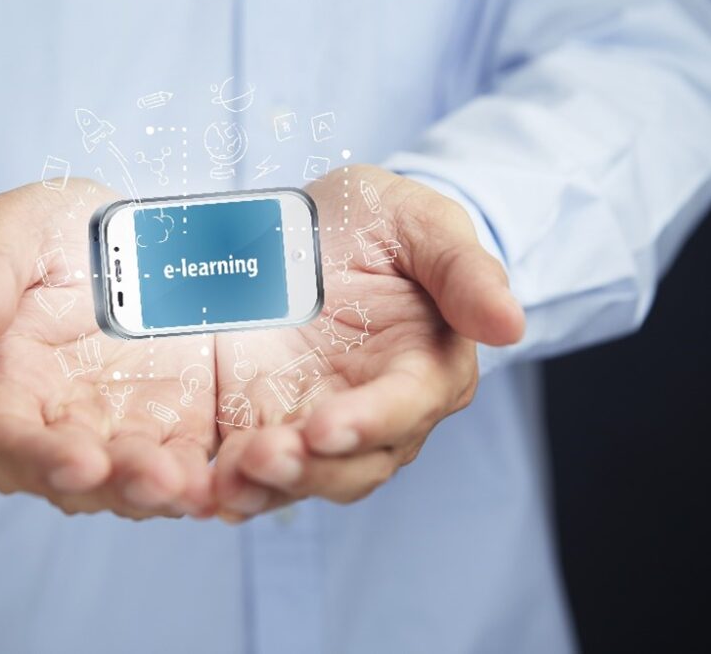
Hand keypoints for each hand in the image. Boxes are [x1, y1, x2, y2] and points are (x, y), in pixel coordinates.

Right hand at [0, 180, 216, 518]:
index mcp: (5, 385)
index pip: (7, 440)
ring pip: (134, 482)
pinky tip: (228, 479)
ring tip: (193, 487)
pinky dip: (205, 477)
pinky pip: (189, 462)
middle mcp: (59, 424)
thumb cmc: (55, 231)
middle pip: (77, 479)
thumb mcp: (15, 230)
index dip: (39, 459)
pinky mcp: (177, 426)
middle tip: (155, 480)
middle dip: (115, 485)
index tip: (79, 463)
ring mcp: (121, 430)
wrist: (129, 229)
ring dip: (162, 492)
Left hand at [213, 165, 524, 519]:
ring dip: (266, 487)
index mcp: (424, 367)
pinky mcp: (261, 421)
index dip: (371, 422)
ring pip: (303, 477)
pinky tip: (199, 488)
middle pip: (354, 464)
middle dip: (311, 469)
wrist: (310, 226)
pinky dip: (229, 482)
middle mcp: (373, 411)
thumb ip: (464, 269)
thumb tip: (511, 325)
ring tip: (226, 481)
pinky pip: (249, 467)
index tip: (327, 426)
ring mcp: (314, 421)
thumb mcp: (419, 222)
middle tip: (263, 457)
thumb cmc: (377, 223)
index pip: (406, 408)